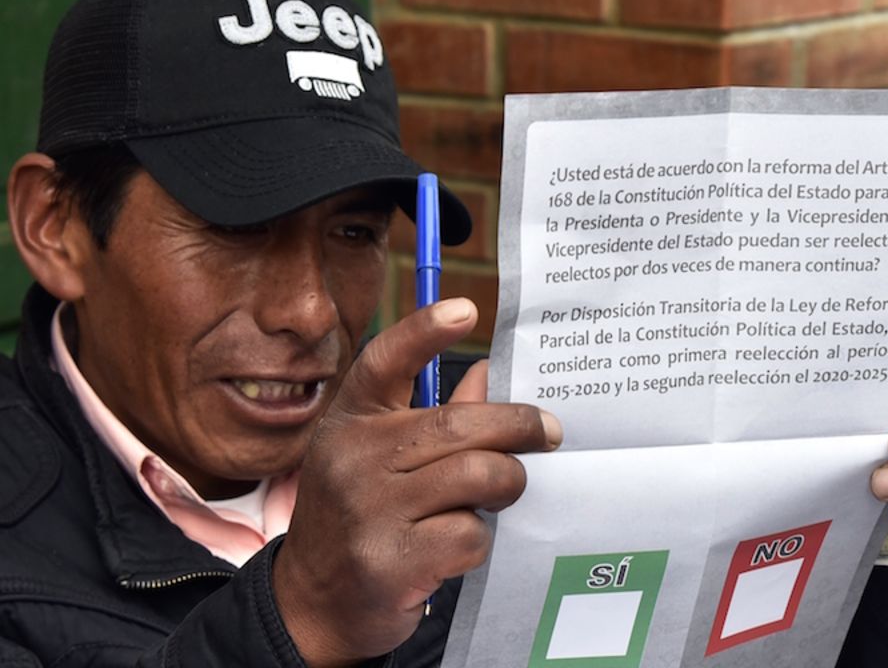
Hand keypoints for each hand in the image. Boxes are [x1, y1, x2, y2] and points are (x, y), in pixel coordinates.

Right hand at [273, 298, 560, 664]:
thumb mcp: (379, 459)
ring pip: (476, 477)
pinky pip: (469, 534)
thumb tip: (489, 376)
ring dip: (505, 486)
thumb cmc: (362, 515)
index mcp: (351, 420)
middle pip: (459, 425)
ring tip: (501, 493)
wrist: (313, 602)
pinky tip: (460, 543)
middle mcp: (352, 457)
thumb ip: (434, 417)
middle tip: (550, 433)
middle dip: (519, 427)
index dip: (424, 332)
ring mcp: (368, 510)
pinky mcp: (390, 560)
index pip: (383, 362)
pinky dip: (480, 539)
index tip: (466, 308)